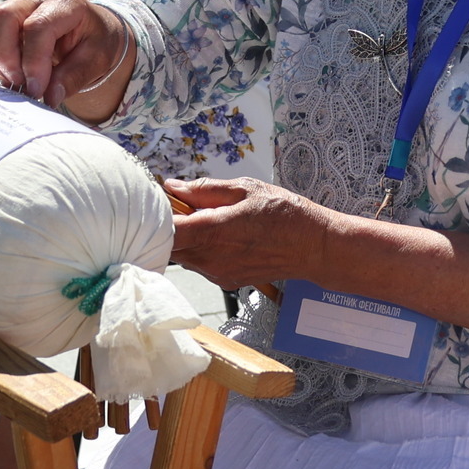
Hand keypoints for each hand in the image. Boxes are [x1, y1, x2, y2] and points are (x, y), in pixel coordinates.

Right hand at [0, 0, 126, 110]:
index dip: (33, 62)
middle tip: (21, 86)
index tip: (37, 91)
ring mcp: (21, 4)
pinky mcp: (11, 17)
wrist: (95, 29)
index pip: (38, 28)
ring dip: (2, 62)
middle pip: (4, 17)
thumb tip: (49, 97)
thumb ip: (74, 78)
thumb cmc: (97, 40)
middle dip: (6, 57)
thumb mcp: (97, 60)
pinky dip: (2, 62)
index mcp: (66, 2)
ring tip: (22, 85)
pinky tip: (20, 77)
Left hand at [165, 176, 330, 290]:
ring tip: (205, 220)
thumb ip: (204, 189)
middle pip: (168, 246)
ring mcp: (216, 273)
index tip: (157, 202)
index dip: (155, 217)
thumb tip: (174, 186)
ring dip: (185, 239)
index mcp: (212, 231)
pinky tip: (219, 237)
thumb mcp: (245, 189)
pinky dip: (200, 251)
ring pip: (183, 256)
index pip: (165, 231)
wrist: (313, 247)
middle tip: (180, 206)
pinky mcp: (225, 282)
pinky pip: (199, 265)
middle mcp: (210, 258)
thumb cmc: (284, 214)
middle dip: (168, 227)